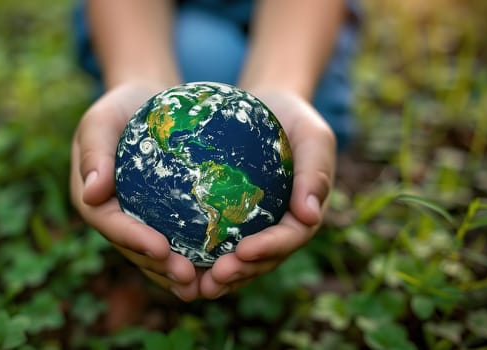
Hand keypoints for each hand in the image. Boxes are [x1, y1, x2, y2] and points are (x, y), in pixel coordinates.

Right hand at [70, 83, 199, 300]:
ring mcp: (139, 222)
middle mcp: (114, 218)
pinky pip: (179, 240)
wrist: (146, 103)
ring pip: (157, 255)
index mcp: (94, 201)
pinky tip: (223, 262)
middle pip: (136, 250)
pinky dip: (197, 254)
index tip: (162, 249)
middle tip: (190, 278)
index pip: (112, 226)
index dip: (135, 241)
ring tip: (208, 282)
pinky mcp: (162, 218)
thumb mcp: (101, 120)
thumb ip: (94, 152)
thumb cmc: (122, 108)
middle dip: (161, 268)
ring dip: (179, 272)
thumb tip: (91, 194)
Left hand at [198, 89, 336, 298]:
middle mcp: (279, 228)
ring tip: (191, 282)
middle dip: (240, 273)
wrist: (265, 107)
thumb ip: (315, 171)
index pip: (290, 238)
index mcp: (303, 213)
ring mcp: (254, 227)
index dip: (269, 249)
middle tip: (214, 276)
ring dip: (218, 276)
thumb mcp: (312, 135)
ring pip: (237, 261)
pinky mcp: (229, 221)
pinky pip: (214, 243)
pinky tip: (171, 258)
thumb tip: (310, 216)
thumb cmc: (292, 118)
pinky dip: (197, 256)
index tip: (244, 251)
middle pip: (262, 259)